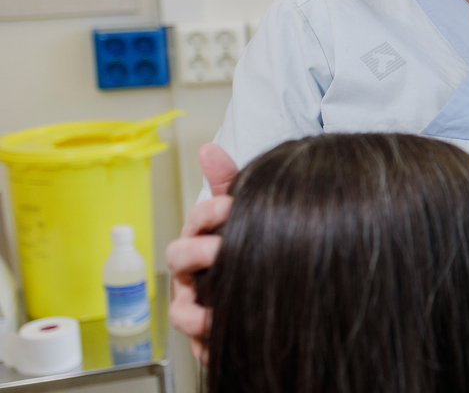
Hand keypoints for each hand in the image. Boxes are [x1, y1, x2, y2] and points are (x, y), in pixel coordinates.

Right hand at [166, 143, 236, 363]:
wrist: (264, 285)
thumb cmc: (243, 243)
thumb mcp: (240, 212)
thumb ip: (228, 181)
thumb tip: (208, 148)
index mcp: (200, 237)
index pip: (196, 220)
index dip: (209, 211)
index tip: (231, 204)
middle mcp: (192, 271)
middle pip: (178, 260)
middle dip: (197, 253)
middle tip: (222, 249)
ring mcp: (196, 302)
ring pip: (182, 312)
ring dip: (195, 313)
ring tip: (213, 312)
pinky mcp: (208, 333)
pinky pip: (203, 345)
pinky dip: (210, 345)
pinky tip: (224, 343)